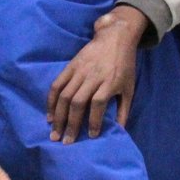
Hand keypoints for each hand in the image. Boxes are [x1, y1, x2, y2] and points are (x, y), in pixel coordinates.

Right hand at [46, 6, 148, 143]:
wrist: (115, 38)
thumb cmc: (124, 66)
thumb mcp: (129, 87)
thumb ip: (124, 109)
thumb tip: (120, 131)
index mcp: (109, 82)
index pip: (98, 104)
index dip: (93, 121)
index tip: (91, 135)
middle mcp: (92, 77)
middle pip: (77, 102)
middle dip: (71, 124)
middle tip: (66, 141)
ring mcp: (79, 71)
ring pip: (65, 96)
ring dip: (58, 116)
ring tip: (54, 132)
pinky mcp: (70, 66)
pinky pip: (57, 85)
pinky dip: (51, 101)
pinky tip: (49, 115)